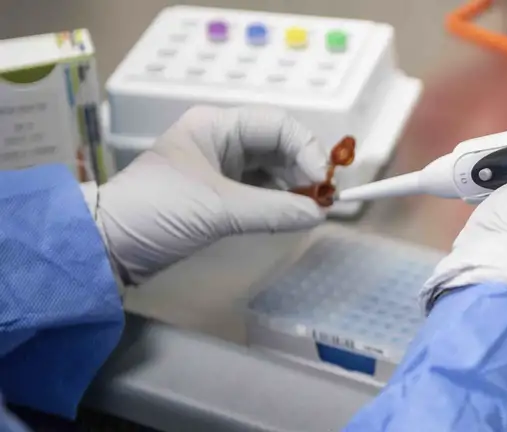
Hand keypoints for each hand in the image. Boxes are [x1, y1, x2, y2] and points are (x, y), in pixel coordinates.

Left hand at [93, 106, 327, 284]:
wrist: (108, 245)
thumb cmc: (157, 211)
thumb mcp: (217, 210)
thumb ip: (273, 211)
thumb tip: (318, 214)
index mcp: (216, 126)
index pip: (278, 125)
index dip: (306, 149)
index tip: (322, 181)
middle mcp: (221, 139)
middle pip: (279, 145)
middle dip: (303, 169)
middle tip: (322, 199)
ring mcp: (220, 167)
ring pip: (272, 168)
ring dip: (293, 187)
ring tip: (310, 209)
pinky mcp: (218, 193)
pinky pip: (260, 189)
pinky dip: (278, 201)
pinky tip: (290, 214)